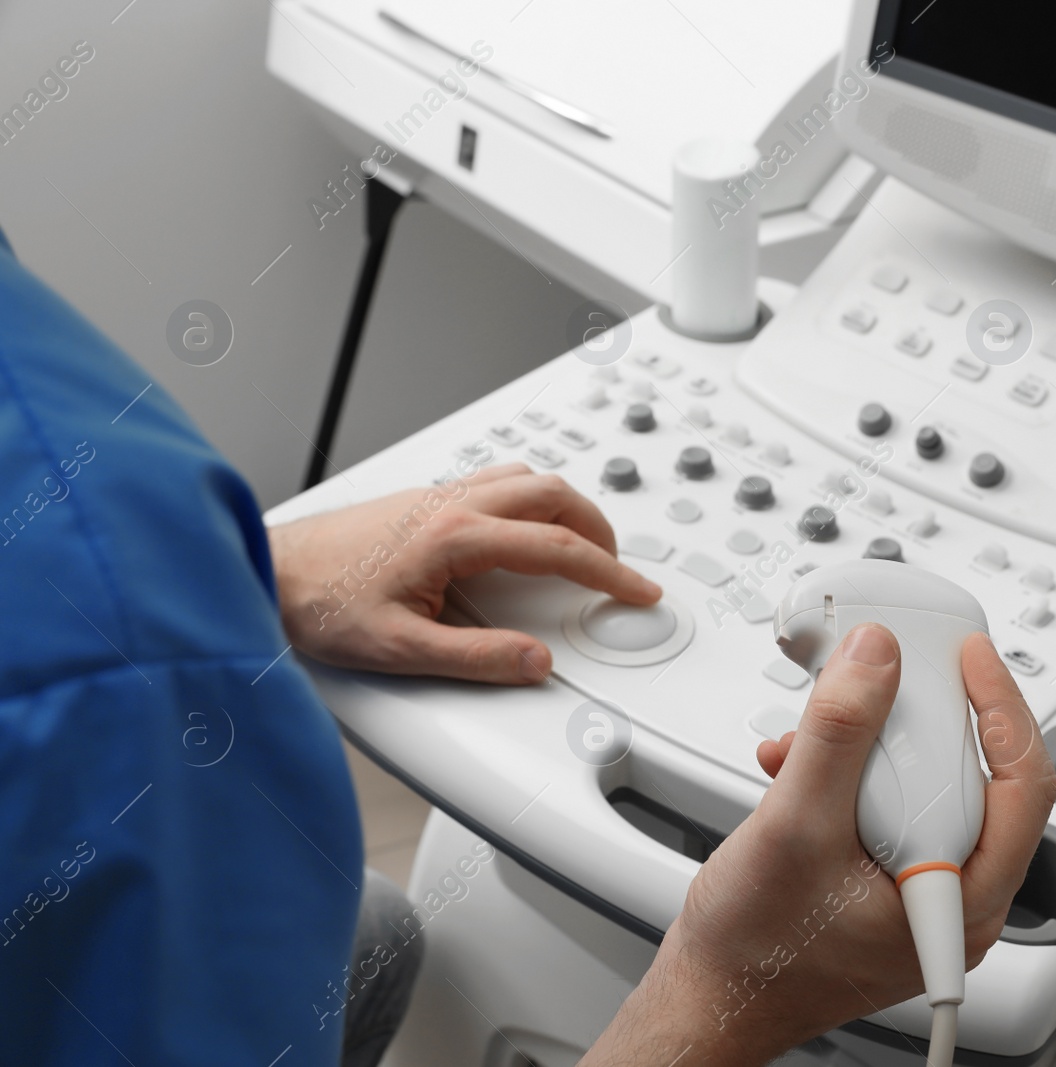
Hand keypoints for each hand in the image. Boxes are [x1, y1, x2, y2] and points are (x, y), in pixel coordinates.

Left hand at [268, 464, 659, 682]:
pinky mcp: (423, 497)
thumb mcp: (400, 649)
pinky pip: (498, 480)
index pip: (557, 548)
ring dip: (568, 507)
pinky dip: (532, 498)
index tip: (636, 589)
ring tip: (582, 544)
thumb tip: (534, 661)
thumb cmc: (317, 603)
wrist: (267, 571)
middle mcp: (452, 504)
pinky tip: (525, 525)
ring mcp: (438, 495)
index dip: (608, 572)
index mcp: (456, 537)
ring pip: (528, 478)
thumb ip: (476, 659)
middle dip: (598, 530)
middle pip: (555, 495)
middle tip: (615, 567)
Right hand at [582, 625, 1055, 1066]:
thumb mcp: (794, 826)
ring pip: (923, 785)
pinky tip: (798, 767)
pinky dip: (846, 774)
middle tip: (882, 676)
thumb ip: (839, 735)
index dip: (1002, 708)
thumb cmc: (755, 952)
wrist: (712, 994)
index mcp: (961, 903)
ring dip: (868, 748)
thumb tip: (876, 658)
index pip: (1022, 787)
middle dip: (916, 720)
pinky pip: (887, 803)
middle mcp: (954, 898)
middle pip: (973, 776)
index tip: (969, 657)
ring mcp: (921, 889)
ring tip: (811, 741)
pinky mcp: (887, 877)